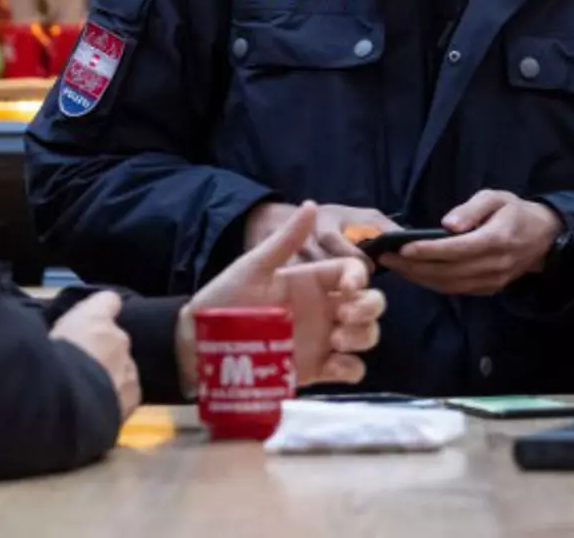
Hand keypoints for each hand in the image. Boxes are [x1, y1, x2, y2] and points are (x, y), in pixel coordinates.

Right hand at [50, 290, 140, 419]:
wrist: (66, 403)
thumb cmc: (46, 363)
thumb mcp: (44, 339)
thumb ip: (63, 334)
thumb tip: (63, 338)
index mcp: (93, 316)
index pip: (108, 301)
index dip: (101, 312)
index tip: (92, 323)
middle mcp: (117, 336)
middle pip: (114, 339)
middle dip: (101, 351)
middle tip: (80, 368)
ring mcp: (129, 366)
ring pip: (123, 367)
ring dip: (110, 375)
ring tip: (87, 394)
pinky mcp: (134, 395)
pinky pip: (127, 392)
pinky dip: (116, 398)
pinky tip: (98, 409)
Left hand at [186, 202, 384, 394]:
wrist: (203, 344)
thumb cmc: (225, 299)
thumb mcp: (254, 266)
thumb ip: (285, 240)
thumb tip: (311, 204)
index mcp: (311, 280)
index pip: (353, 272)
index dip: (359, 277)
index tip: (347, 287)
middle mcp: (324, 308)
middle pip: (370, 304)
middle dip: (369, 307)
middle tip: (344, 315)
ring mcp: (323, 340)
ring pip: (366, 335)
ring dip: (362, 336)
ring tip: (335, 340)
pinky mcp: (318, 370)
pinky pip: (351, 370)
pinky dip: (352, 368)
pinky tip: (334, 364)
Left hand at [380, 190, 564, 296]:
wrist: (543, 238)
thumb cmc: (515, 212)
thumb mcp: (496, 198)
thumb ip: (472, 209)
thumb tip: (447, 224)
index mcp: (496, 240)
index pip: (456, 249)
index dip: (428, 250)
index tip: (403, 248)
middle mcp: (493, 265)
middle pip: (447, 271)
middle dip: (413, 266)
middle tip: (386, 257)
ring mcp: (491, 281)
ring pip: (448, 285)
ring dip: (418, 278)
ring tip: (394, 266)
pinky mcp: (488, 289)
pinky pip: (455, 290)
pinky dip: (432, 284)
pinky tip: (414, 274)